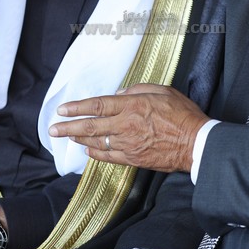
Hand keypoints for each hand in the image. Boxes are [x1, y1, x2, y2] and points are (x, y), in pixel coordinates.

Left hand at [49, 84, 209, 172]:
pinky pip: (108, 156)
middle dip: (68, 127)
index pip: (97, 105)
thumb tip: (119, 94)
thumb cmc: (182, 114)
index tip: (63, 109)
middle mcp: (125, 125)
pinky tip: (87, 151)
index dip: (77, 107)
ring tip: (66, 137)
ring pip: (96, 142)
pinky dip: (95, 153)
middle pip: (90, 127)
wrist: (196, 143)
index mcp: (132, 106)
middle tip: (53, 129)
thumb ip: (137, 90)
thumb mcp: (162, 91)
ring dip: (79, 139)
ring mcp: (128, 144)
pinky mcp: (133, 158)